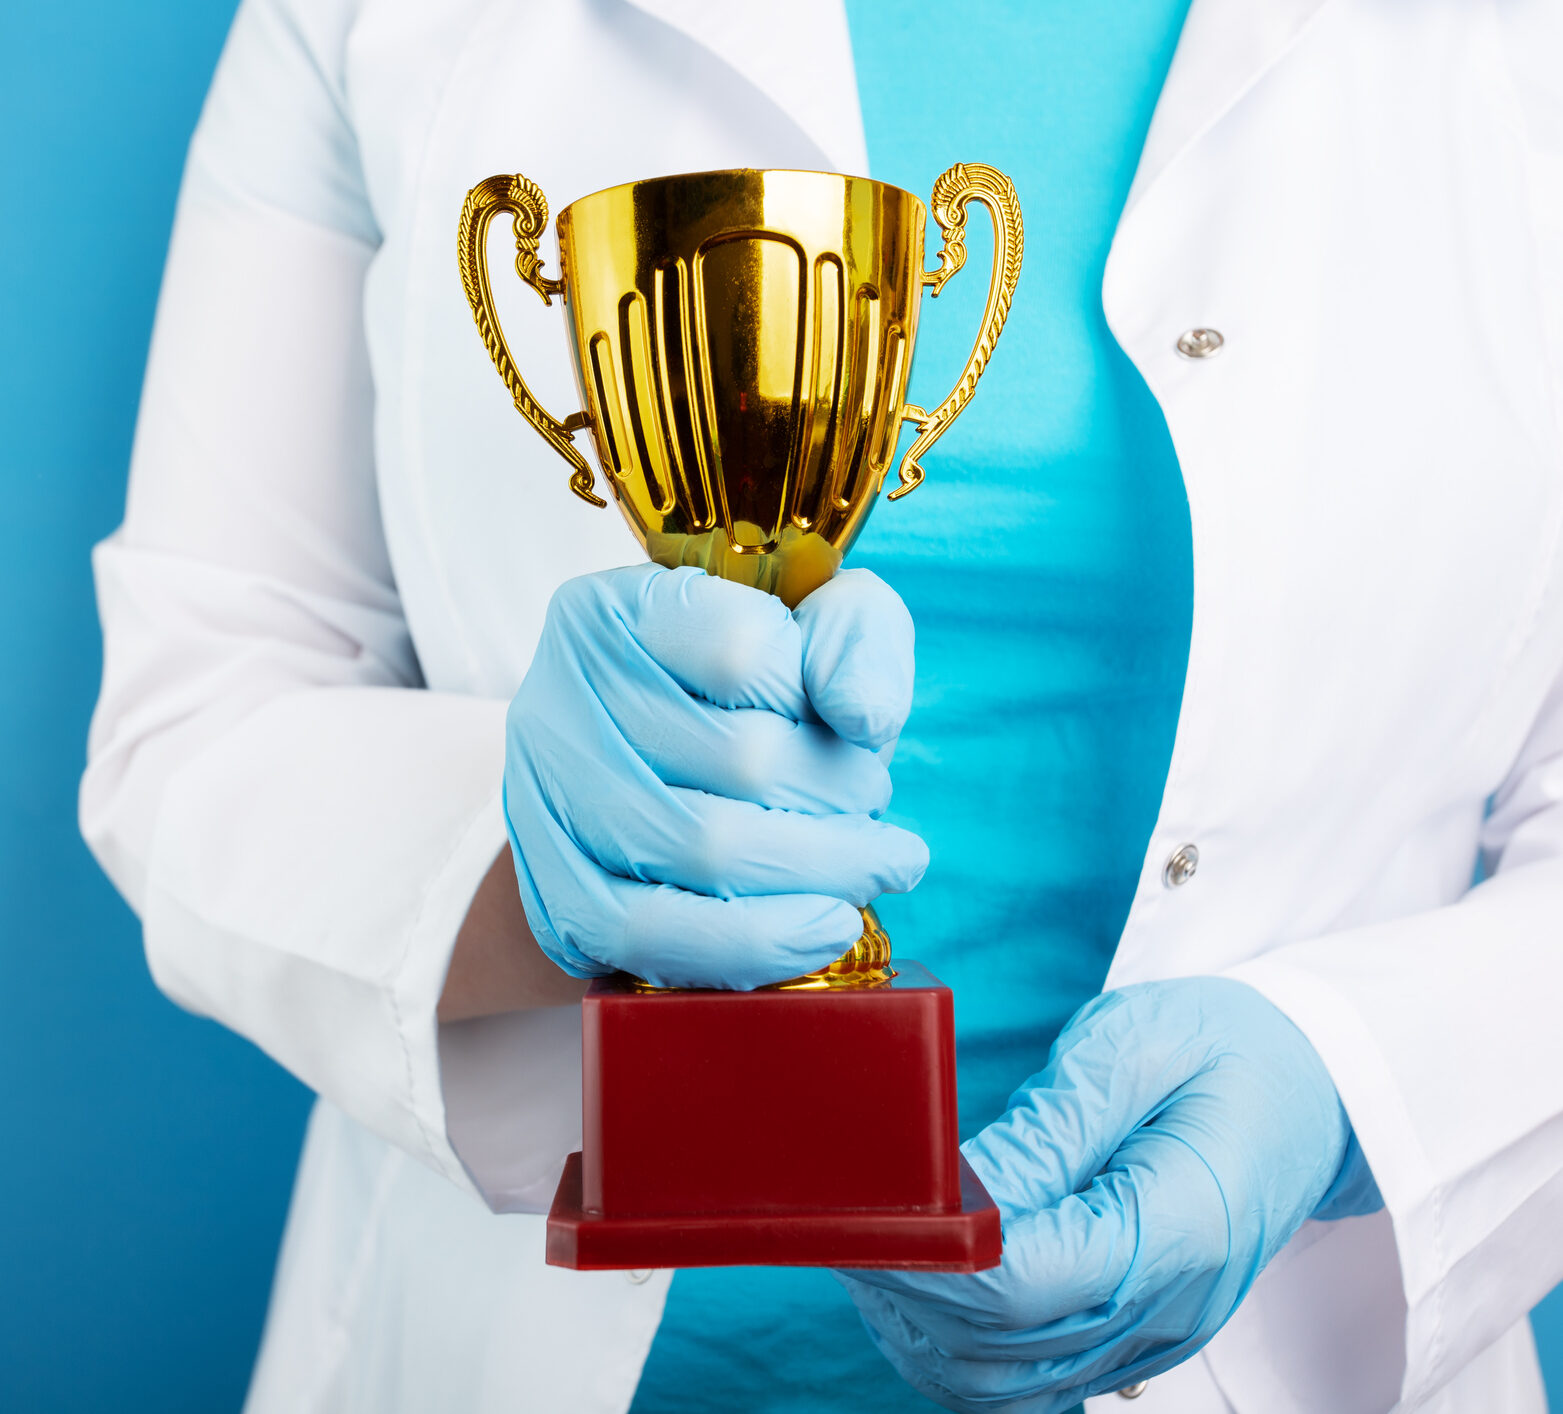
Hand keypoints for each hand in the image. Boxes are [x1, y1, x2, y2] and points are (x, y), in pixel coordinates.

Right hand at [503, 563, 926, 988]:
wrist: (648, 783)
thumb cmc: (741, 699)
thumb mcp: (807, 625)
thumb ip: (854, 635)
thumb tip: (863, 716)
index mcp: (613, 611)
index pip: (743, 649)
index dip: (820, 696)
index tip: (850, 723)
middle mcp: (559, 697)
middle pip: (743, 758)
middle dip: (845, 797)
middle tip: (878, 808)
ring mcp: (545, 802)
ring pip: (706, 847)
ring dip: (824, 869)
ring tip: (874, 867)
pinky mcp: (553, 895)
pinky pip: (654, 934)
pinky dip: (757, 939)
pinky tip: (822, 927)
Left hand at [837, 977, 1379, 1410]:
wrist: (1314, 1086)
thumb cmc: (1228, 1047)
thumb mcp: (1138, 1045)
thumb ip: (1049, 1125)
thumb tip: (958, 1186)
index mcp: (1181, 1227)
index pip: (1030, 1283)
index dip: (937, 1259)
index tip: (873, 1212)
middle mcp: (1168, 1307)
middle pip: (1004, 1349)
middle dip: (912, 1294)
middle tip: (848, 1226)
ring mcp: (1152, 1334)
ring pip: (1008, 1384)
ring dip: (925, 1330)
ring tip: (874, 1252)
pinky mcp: (1133, 1334)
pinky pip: (1031, 1379)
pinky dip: (962, 1348)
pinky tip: (926, 1289)